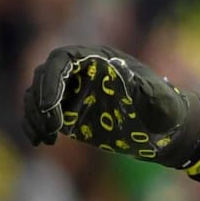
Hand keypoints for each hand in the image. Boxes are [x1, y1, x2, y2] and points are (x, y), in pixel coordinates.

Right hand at [21, 45, 199, 166]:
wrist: (162, 126)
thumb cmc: (165, 107)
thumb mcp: (161, 99)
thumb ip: (148, 88)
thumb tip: (127, 72)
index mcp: (99, 59)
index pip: (62, 59)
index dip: (51, 79)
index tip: (49, 106)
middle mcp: (80, 71)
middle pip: (44, 77)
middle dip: (41, 102)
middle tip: (53, 128)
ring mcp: (71, 90)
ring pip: (36, 95)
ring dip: (34, 116)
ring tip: (47, 138)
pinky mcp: (67, 110)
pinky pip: (39, 113)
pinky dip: (34, 126)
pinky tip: (40, 141)